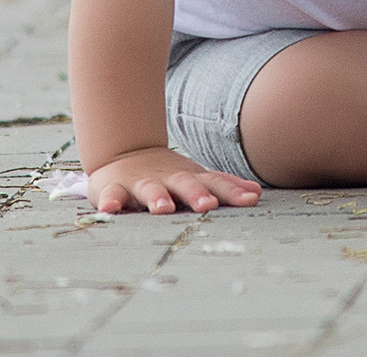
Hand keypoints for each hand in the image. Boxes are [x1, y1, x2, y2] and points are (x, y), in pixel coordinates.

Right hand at [88, 146, 260, 214]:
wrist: (125, 155)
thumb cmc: (169, 176)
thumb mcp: (196, 178)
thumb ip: (223, 186)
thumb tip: (257, 193)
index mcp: (190, 179)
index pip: (215, 184)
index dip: (232, 191)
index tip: (250, 199)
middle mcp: (168, 179)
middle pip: (185, 185)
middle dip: (197, 194)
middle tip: (208, 205)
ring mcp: (141, 183)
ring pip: (150, 190)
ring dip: (157, 198)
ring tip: (162, 209)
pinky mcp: (114, 189)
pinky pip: (111, 196)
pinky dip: (109, 202)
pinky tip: (109, 211)